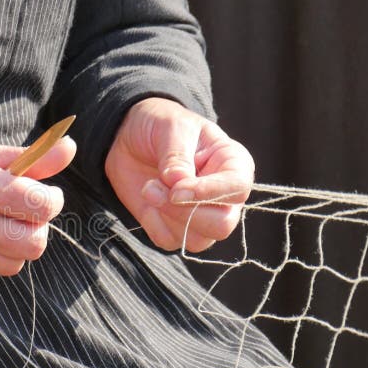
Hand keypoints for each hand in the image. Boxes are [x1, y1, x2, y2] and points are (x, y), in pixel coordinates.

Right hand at [0, 127, 76, 274]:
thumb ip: (23, 156)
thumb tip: (67, 148)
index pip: (42, 206)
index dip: (51, 198)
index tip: (43, 190)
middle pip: (35, 246)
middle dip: (39, 228)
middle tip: (25, 211)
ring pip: (10, 264)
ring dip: (15, 245)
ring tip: (0, 223)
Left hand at [105, 97, 254, 251]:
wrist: (130, 137)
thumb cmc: (161, 126)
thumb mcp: (171, 128)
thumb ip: (177, 157)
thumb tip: (178, 183)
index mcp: (234, 165)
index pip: (238, 189)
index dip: (208, 193)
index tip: (176, 189)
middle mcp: (224, 196)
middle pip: (221, 225)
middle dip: (184, 212)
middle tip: (154, 188)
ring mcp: (202, 215)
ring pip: (197, 240)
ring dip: (166, 217)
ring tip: (149, 188)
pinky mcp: (175, 227)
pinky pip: (169, 241)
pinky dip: (153, 224)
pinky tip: (148, 199)